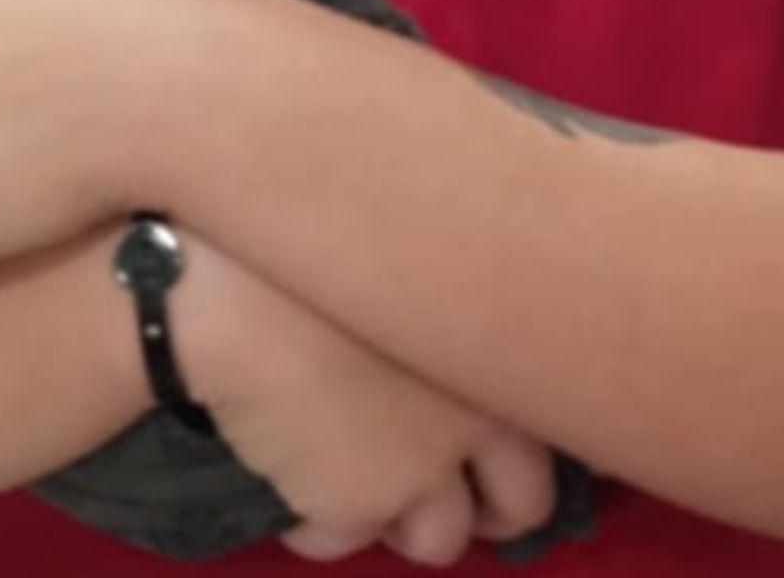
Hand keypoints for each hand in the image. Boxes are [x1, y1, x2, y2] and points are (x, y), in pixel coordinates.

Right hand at [177, 234, 555, 564]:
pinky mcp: (355, 503)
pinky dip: (318, 522)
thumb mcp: (400, 257)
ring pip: (437, 538)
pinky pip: (344, 540)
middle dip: (485, 507)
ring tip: (350, 475)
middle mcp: (478, 414)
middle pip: (522, 504)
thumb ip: (441, 304)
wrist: (228, 290)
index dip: (517, 445)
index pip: (556, 426)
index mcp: (496, 346)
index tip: (485, 444)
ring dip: (401, 517)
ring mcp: (421, 467)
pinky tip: (287, 477)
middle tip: (436, 485)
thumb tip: (448, 339)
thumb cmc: (301, 244)